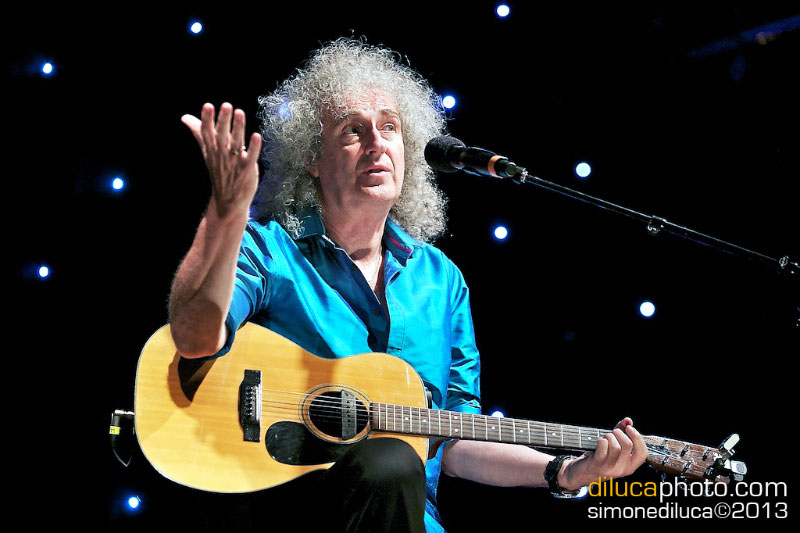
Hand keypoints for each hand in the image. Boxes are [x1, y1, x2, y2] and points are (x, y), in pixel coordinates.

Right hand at [181, 102, 261, 219]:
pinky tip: (257, 136)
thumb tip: (185, 117)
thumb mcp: (208, 153)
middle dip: (223, 121)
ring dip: (238, 128)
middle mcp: (222, 155)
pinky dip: (254, 147)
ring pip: (236, 143)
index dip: (207, 119)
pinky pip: (251, 157)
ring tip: (240, 112)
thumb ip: (199, 133)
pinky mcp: (247, 170)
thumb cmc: (219, 172)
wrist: (228, 202)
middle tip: (226, 105)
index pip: (207, 133)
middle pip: (221, 136)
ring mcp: (234, 163)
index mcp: (212, 150)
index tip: (207, 106)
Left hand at [559, 417, 647, 489]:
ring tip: (605, 438)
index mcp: (630, 467)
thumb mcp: (614, 446)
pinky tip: (599, 443)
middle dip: (619, 432)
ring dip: (609, 436)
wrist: (580, 473)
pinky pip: (603, 447)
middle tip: (612, 432)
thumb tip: (628, 420)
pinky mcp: (597, 465)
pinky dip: (601, 440)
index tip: (629, 428)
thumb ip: (622, 432)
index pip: (643, 453)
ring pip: (615, 446)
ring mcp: (610, 469)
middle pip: (628, 445)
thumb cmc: (600, 456)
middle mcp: (622, 470)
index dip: (638, 438)